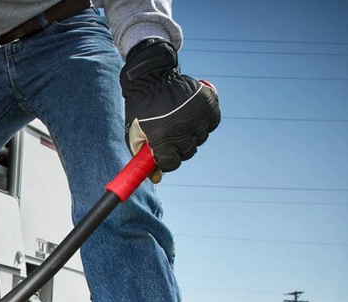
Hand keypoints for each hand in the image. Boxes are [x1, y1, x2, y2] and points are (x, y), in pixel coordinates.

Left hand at [120, 38, 219, 182]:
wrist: (151, 77)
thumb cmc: (140, 109)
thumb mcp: (135, 135)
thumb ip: (143, 159)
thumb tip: (157, 179)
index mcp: (162, 137)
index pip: (172, 164)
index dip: (167, 162)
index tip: (164, 155)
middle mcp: (182, 128)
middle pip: (188, 152)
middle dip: (179, 148)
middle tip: (171, 135)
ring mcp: (196, 114)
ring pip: (201, 138)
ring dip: (192, 133)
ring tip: (179, 120)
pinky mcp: (208, 102)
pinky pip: (212, 122)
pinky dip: (205, 121)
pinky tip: (191, 114)